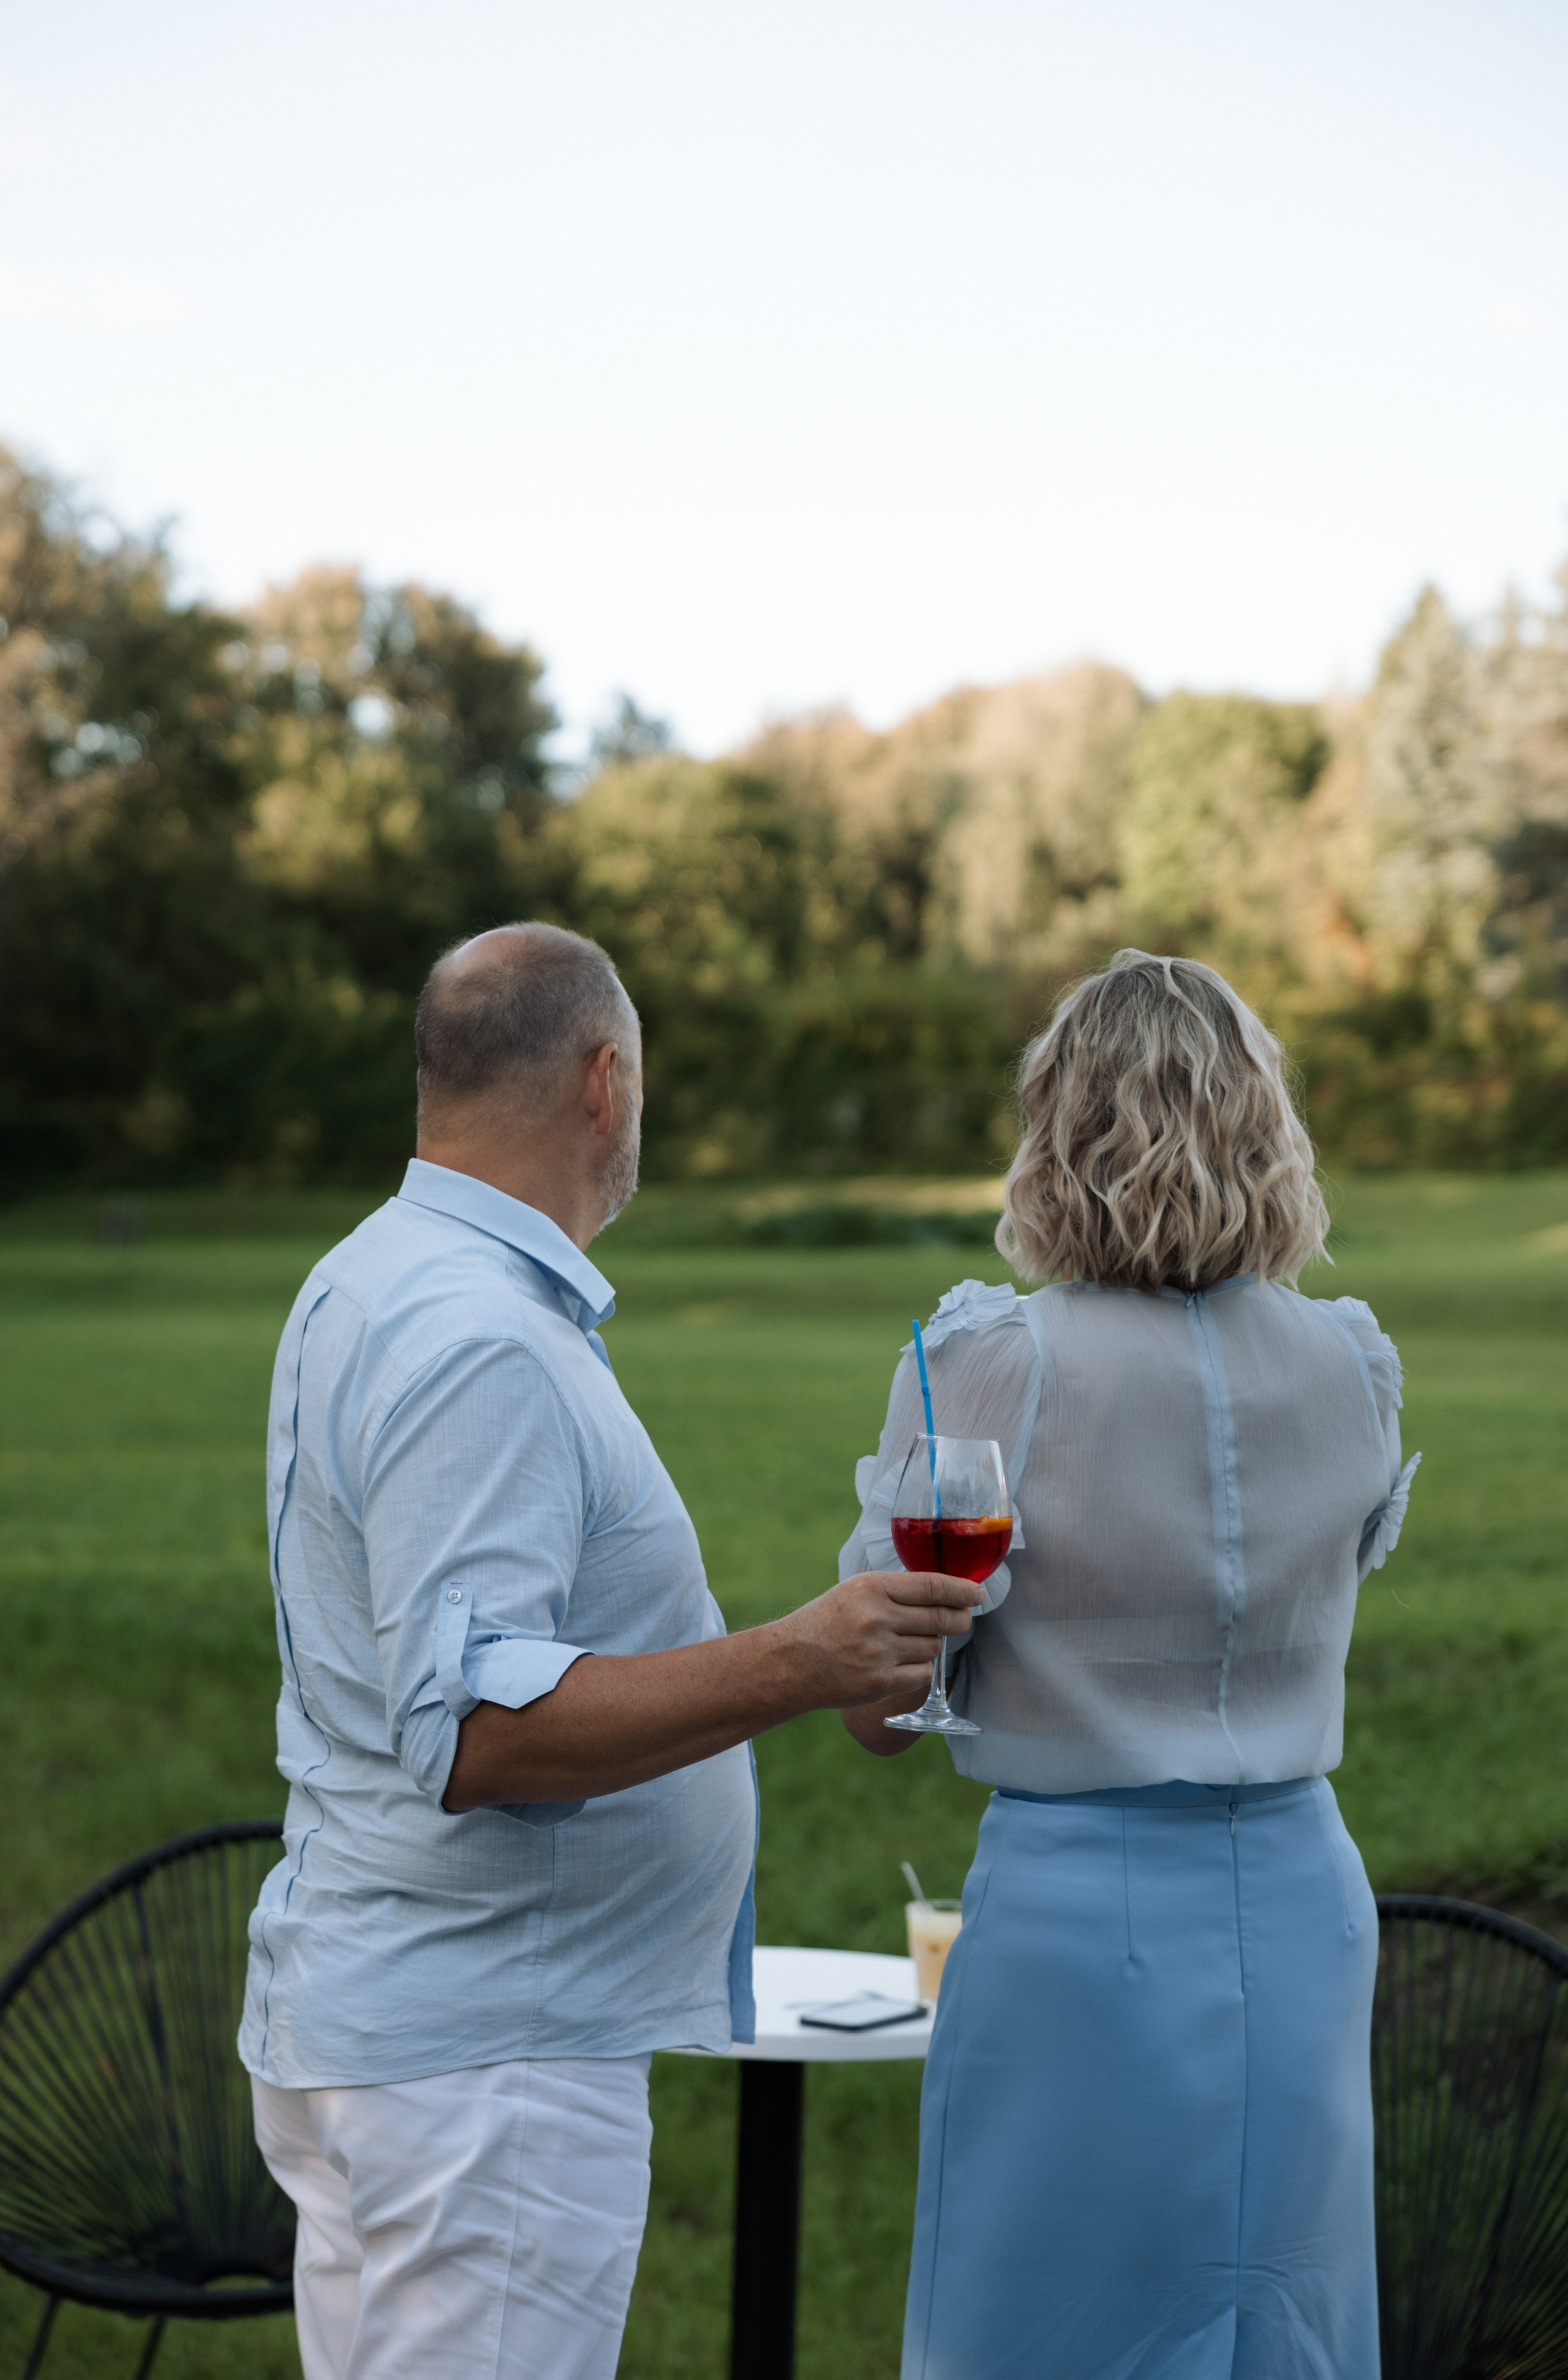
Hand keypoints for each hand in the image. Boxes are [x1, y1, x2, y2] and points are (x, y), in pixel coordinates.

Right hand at [773, 1570, 980, 1711]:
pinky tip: (905, 1663)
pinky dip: (921, 1669)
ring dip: (932, 1645)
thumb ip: (895, 1590)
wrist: (791, 1662)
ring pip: (934, 1647)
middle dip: (960, 1618)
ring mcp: (879, 1652)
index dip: (962, 1590)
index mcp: (872, 1587)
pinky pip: (923, 1674)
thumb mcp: (855, 1591)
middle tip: (963, 1618)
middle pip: (942, 1618)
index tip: (977, 1592)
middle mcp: (877, 1618)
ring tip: (910, 1642)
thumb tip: (945, 1592)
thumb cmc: (826, 1622)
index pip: (933, 1586)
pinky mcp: (880, 1682)